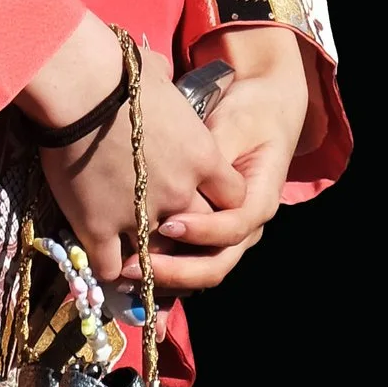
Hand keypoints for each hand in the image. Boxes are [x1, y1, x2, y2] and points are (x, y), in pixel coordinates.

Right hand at [19, 17, 244, 294]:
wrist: (80, 90)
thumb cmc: (121, 73)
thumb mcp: (159, 76)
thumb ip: (169, 88)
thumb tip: (159, 72)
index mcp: (203, 158)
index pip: (234, 196)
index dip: (219, 198)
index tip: (203, 192)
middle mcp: (180, 193)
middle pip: (200, 228)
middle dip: (187, 228)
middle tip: (168, 223)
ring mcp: (141, 215)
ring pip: (158, 254)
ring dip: (149, 253)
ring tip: (137, 253)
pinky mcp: (100, 228)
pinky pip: (111, 266)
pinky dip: (110, 267)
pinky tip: (105, 260)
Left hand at [140, 22, 309, 295]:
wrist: (263, 110)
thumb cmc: (248, 116)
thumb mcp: (232, 128)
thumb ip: (210, 157)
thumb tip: (176, 181)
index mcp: (260, 201)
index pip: (233, 228)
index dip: (201, 231)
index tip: (167, 224)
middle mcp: (247, 227)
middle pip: (215, 264)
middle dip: (175, 270)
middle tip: (134, 266)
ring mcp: (229, 234)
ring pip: (199, 269)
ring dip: (164, 276)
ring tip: (124, 272)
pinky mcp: (209, 232)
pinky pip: (188, 259)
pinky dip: (163, 268)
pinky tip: (128, 269)